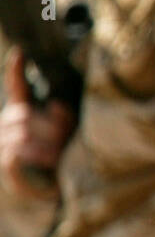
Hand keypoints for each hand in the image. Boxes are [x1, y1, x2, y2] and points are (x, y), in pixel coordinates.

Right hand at [0, 49, 73, 199]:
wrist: (52, 183)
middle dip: (51, 128)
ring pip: (23, 135)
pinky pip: (17, 154)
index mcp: (25, 108)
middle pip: (26, 116)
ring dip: (47, 146)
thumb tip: (57, 104)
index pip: (17, 86)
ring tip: (58, 156)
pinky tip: (49, 162)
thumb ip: (64, 116)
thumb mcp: (67, 131)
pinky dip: (36, 158)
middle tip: (64, 142)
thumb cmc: (61, 151)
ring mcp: (3, 140)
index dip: (16, 69)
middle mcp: (9, 121)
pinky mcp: (4, 160)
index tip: (21, 52)